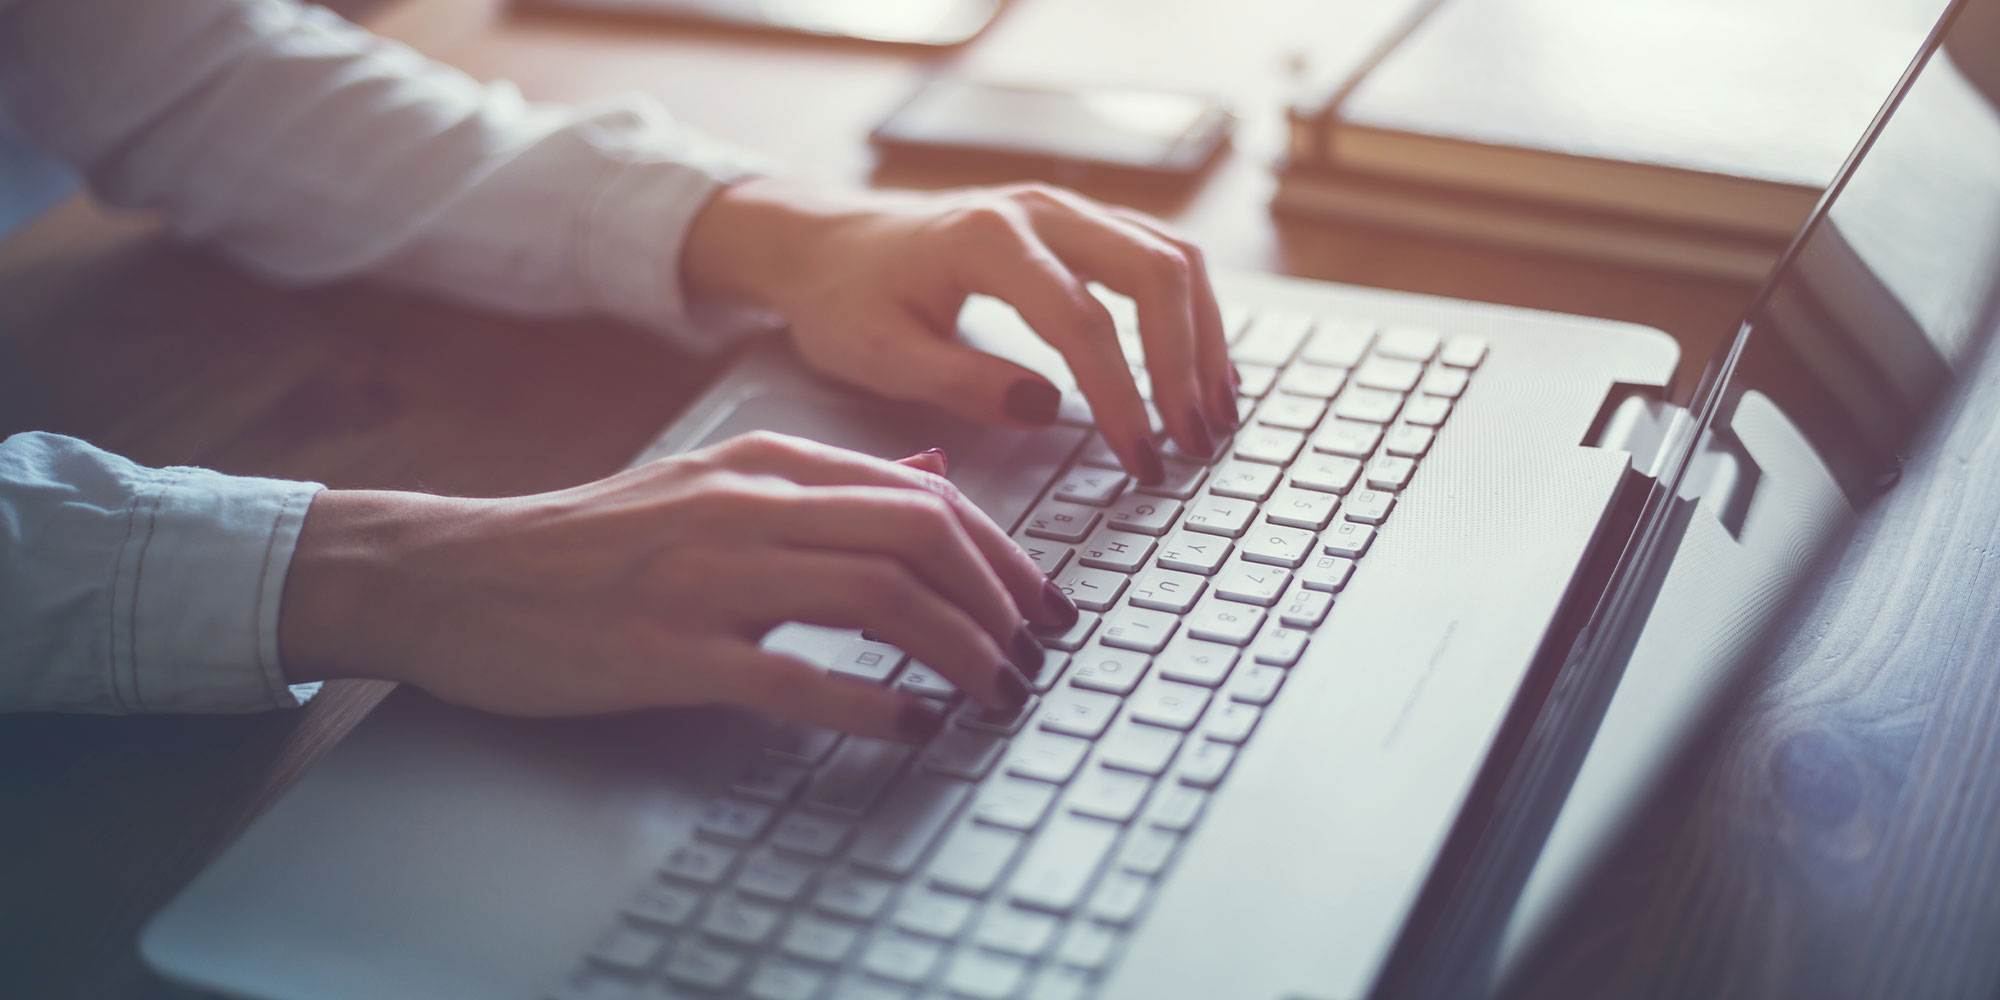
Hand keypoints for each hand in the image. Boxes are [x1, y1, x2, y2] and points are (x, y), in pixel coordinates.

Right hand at [277, 433, 1078, 739]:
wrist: (458, 573)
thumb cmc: (591, 541)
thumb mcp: (711, 485)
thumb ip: (822, 485)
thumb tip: (928, 481)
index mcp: (765, 465)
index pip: (925, 496)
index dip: (1003, 555)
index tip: (1041, 606)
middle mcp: (748, 508)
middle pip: (920, 537)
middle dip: (1001, 600)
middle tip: (1035, 655)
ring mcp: (708, 578)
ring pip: (878, 597)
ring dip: (959, 651)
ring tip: (995, 694)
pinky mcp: (668, 651)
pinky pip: (796, 675)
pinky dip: (873, 702)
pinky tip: (913, 725)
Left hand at [683, 179, 1238, 482]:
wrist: (827, 242)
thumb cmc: (846, 298)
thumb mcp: (877, 355)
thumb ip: (959, 382)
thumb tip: (1047, 408)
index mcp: (985, 239)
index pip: (1082, 320)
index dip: (1121, 396)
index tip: (1140, 458)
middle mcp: (1038, 209)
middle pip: (1153, 272)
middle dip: (1184, 363)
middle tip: (1194, 441)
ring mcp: (1065, 209)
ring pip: (1170, 256)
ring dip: (1204, 335)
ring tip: (1214, 414)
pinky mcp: (1079, 225)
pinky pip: (1159, 256)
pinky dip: (1192, 313)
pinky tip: (1201, 370)